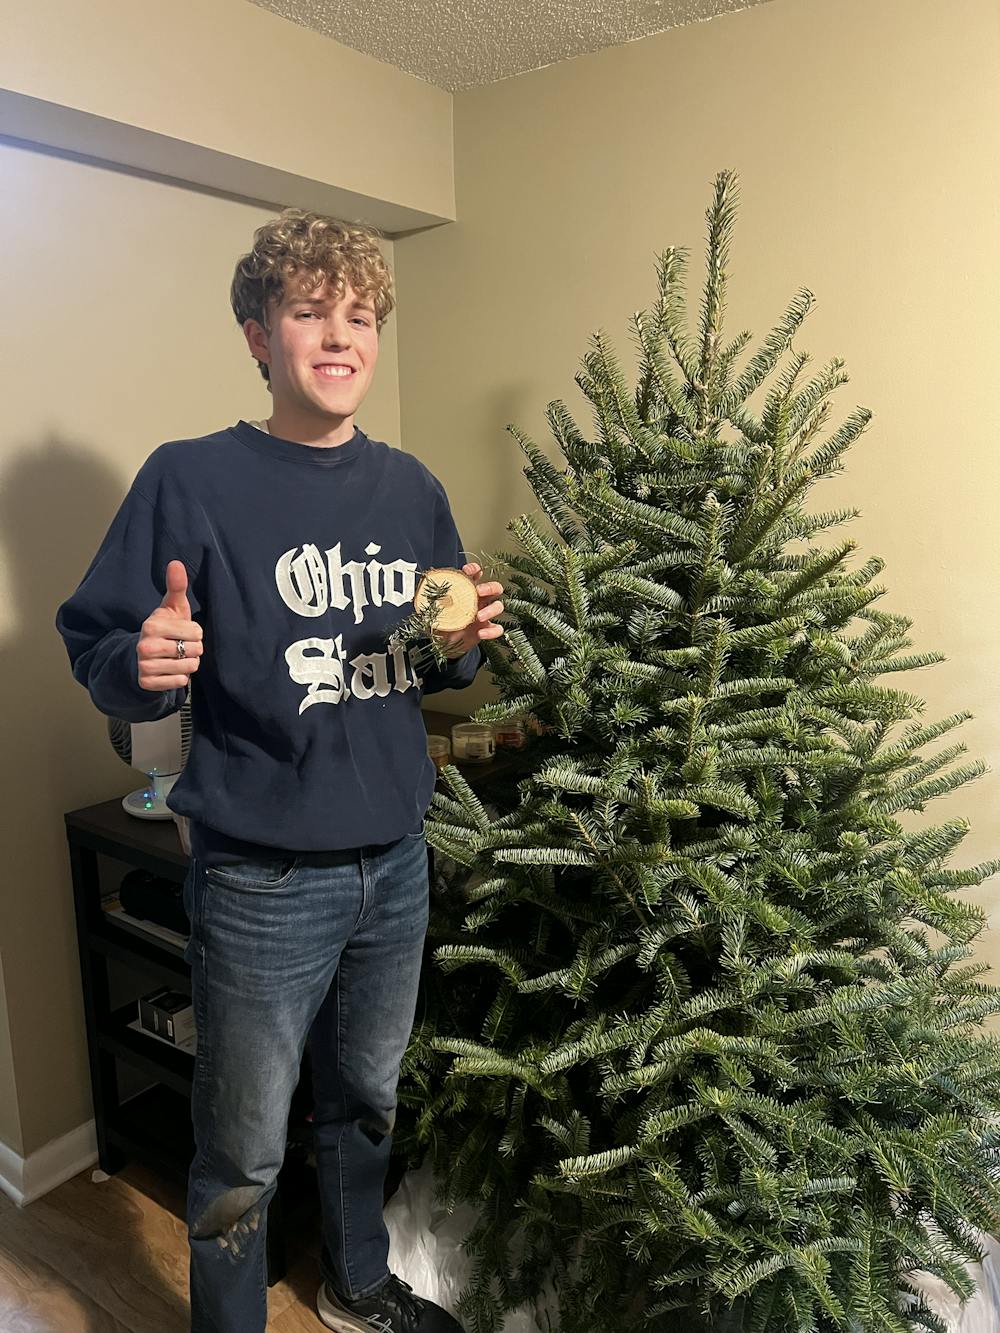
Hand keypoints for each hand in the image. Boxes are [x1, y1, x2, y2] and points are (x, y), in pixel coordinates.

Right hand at [137, 560, 203, 691]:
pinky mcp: (147, 683)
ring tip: (175, 658)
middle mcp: (145, 646)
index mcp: (152, 625)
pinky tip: (170, 670)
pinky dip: (180, 678)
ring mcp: (145, 666)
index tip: (182, 632)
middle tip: (179, 646)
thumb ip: (176, 587)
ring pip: (189, 668)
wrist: (142, 657)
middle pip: (195, 650)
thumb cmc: (164, 629)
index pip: (196, 632)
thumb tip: (176, 563)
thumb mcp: (171, 607)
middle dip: (193, 649)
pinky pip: (181, 682)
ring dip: (188, 664)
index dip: (195, 633)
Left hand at [433, 563, 504, 658]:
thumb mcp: (434, 610)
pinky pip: (497, 629)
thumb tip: (426, 593)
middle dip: (489, 587)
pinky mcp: (486, 629)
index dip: (474, 569)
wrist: (443, 645)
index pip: (475, 575)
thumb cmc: (440, 624)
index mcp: (466, 592)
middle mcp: (478, 601)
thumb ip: (433, 601)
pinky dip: (492, 631)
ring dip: (491, 609)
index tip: (468, 571)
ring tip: (479, 616)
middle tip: (479, 592)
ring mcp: (484, 615)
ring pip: (498, 606)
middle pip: (494, 588)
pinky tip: (481, 633)